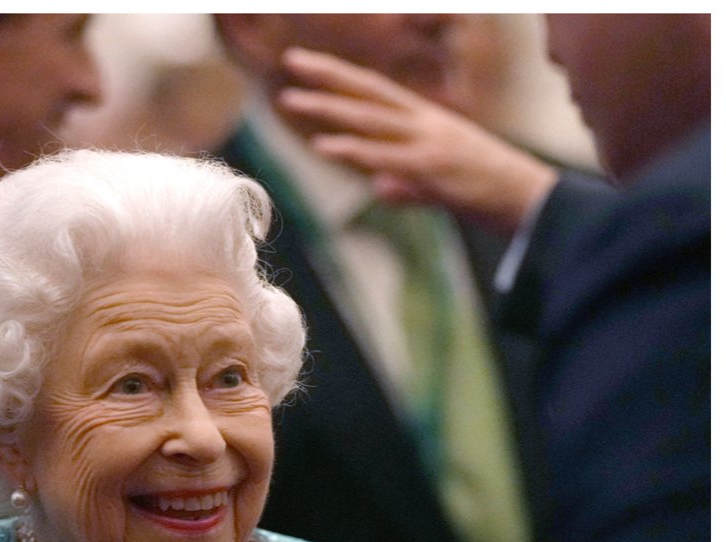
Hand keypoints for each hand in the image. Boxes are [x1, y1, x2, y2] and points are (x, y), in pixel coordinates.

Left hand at [276, 46, 557, 235]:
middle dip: (329, 75)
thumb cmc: (488, 192)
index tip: (313, 66)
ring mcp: (427, 142)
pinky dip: (351, 150)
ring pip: (369, 118)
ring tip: (291, 99)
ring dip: (328, 108)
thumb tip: (379, 186)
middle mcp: (425, 123)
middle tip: (292, 60)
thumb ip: (406, 184)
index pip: (378, 92)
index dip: (345, 77)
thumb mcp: (440, 185)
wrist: (530, 202)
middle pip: (369, 92)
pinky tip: (321, 145)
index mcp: (428, 121)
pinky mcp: (430, 168)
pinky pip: (383, 156)